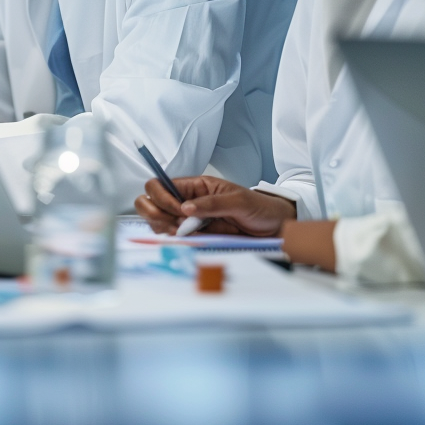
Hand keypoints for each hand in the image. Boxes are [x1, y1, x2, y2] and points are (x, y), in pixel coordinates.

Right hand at [134, 175, 295, 236]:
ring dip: (163, 227)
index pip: (161, 184)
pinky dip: (172, 239)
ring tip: (183, 234)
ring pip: (157, 219)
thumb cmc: (258, 208)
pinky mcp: (193, 235)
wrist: (274, 229)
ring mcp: (187, 218)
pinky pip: (171, 236)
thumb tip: (185, 208)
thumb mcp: (238, 201)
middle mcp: (186, 200)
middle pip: (150, 200)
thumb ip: (212, 203)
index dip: (162, 197)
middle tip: (176, 226)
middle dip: (156, 212)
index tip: (179, 211)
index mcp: (195, 186)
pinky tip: (186, 240)